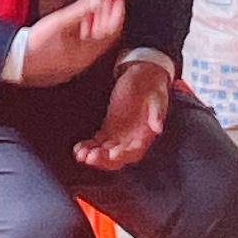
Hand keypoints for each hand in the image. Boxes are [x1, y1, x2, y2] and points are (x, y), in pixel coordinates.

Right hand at [3, 0, 124, 88]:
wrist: (16, 61)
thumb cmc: (36, 42)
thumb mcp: (59, 22)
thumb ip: (81, 10)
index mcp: (86, 52)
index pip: (110, 33)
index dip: (116, 15)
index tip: (119, 0)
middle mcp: (84, 60)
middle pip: (104, 37)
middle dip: (107, 16)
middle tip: (109, 0)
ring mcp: (76, 62)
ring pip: (94, 40)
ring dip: (97, 22)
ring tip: (97, 6)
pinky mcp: (67, 60)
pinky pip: (84, 44)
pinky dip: (87, 30)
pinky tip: (82, 20)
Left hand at [74, 54, 170, 172]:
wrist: (144, 77)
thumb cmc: (153, 88)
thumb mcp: (157, 98)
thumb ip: (157, 113)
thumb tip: (158, 127)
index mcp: (144, 137)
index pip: (132, 153)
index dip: (121, 156)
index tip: (110, 155)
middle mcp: (130, 141)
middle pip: (115, 158)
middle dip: (102, 160)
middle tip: (89, 157)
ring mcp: (117, 136)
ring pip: (104, 153)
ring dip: (92, 155)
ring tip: (80, 154)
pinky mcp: (107, 129)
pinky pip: (96, 143)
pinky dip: (88, 147)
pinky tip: (78, 148)